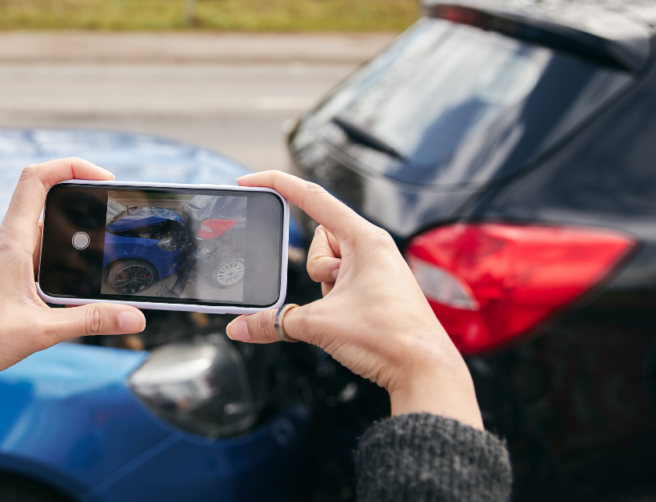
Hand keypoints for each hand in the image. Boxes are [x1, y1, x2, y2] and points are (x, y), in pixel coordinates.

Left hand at [0, 158, 146, 381]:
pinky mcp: (3, 273)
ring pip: (46, 233)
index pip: (37, 179)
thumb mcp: (39, 332)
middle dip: (85, 209)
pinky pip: (37, 254)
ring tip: (104, 260)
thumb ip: (89, 322)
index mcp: (11, 243)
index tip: (104, 179)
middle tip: (115, 224)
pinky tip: (76, 285)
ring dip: (74, 241)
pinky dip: (61, 260)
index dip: (72, 165)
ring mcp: (3, 257)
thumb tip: (135, 317)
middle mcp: (6, 242)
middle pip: (49, 203)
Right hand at [226, 171, 482, 429]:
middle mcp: (372, 247)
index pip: (312, 198)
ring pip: (328, 265)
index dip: (277, 184)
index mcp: (364, 238)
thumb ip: (273, 322)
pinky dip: (334, 299)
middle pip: (318, 239)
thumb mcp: (318, 325)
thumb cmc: (389, 337)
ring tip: (348, 310)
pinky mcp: (376, 288)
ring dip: (326, 288)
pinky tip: (350, 319)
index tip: (250, 181)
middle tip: (333, 293)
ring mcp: (375, 268)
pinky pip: (340, 283)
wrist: (424, 369)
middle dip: (315, 269)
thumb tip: (239, 328)